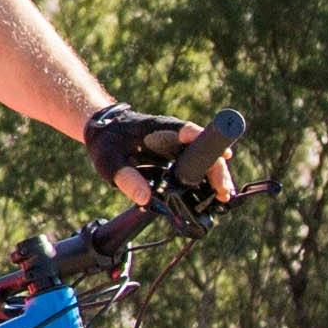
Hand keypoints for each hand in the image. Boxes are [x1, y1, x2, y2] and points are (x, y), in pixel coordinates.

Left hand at [83, 104, 236, 208]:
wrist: (104, 133)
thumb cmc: (106, 142)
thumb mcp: (109, 162)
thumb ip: (126, 178)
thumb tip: (145, 199)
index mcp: (157, 128)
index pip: (185, 130)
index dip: (204, 141)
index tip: (224, 154)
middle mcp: (173, 135)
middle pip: (203, 148)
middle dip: (216, 169)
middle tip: (223, 191)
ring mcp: (177, 146)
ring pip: (203, 159)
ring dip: (215, 177)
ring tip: (223, 197)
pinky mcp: (176, 158)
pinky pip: (195, 168)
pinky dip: (204, 181)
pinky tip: (212, 197)